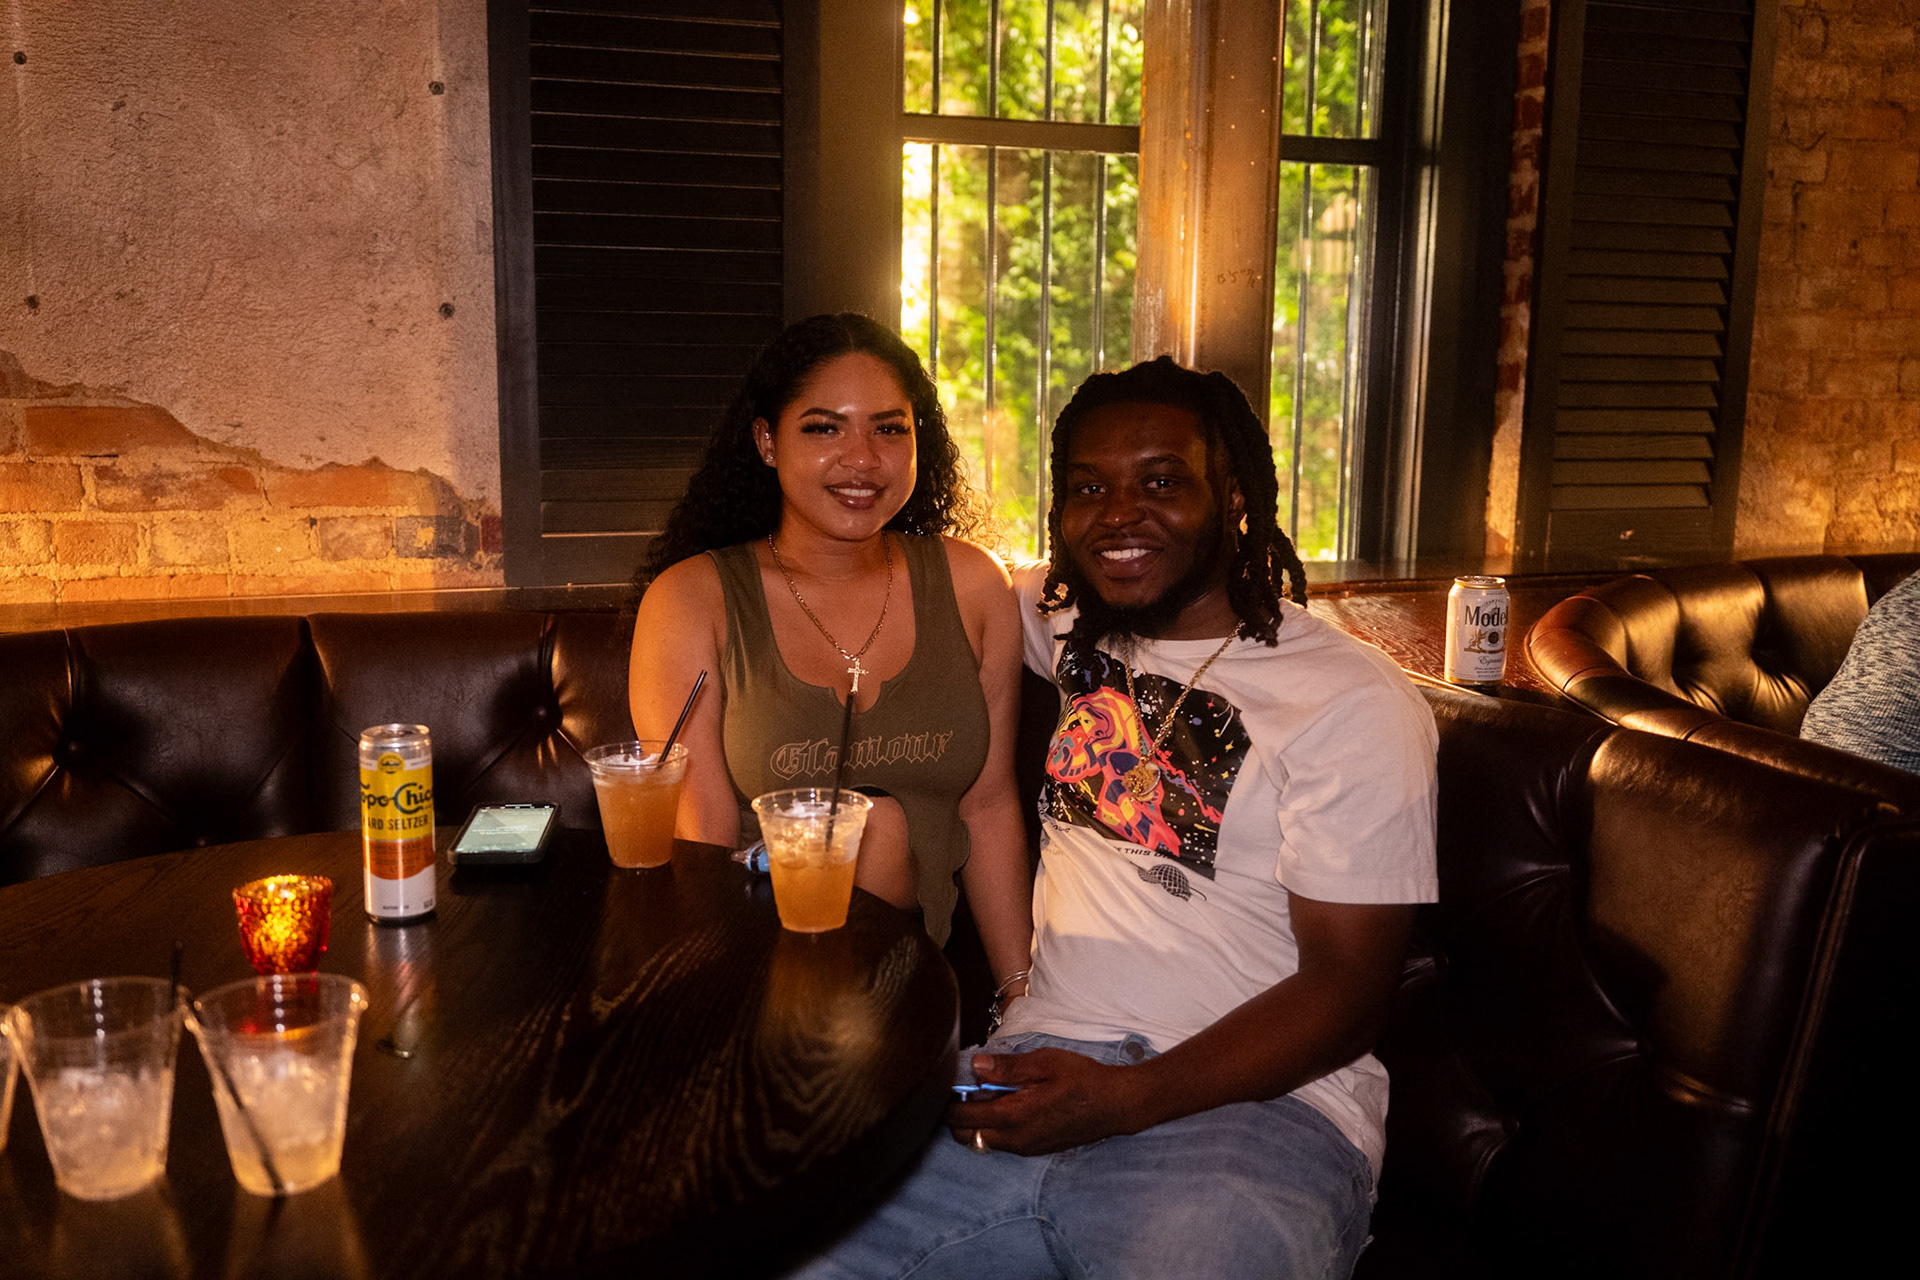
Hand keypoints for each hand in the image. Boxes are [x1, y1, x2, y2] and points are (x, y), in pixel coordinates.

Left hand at [946, 1048, 1149, 1155]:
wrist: (1115, 1105)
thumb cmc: (1082, 1079)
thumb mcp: (1045, 1063)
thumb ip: (1007, 1067)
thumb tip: (975, 1066)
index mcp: (1013, 1116)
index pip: (962, 1116)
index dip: (946, 1101)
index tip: (942, 1081)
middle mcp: (1014, 1139)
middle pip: (965, 1134)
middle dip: (956, 1114)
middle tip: (963, 1086)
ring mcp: (1024, 1148)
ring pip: (982, 1140)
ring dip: (974, 1120)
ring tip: (986, 1092)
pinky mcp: (1033, 1149)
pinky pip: (1000, 1142)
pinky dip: (992, 1126)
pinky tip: (1006, 1102)